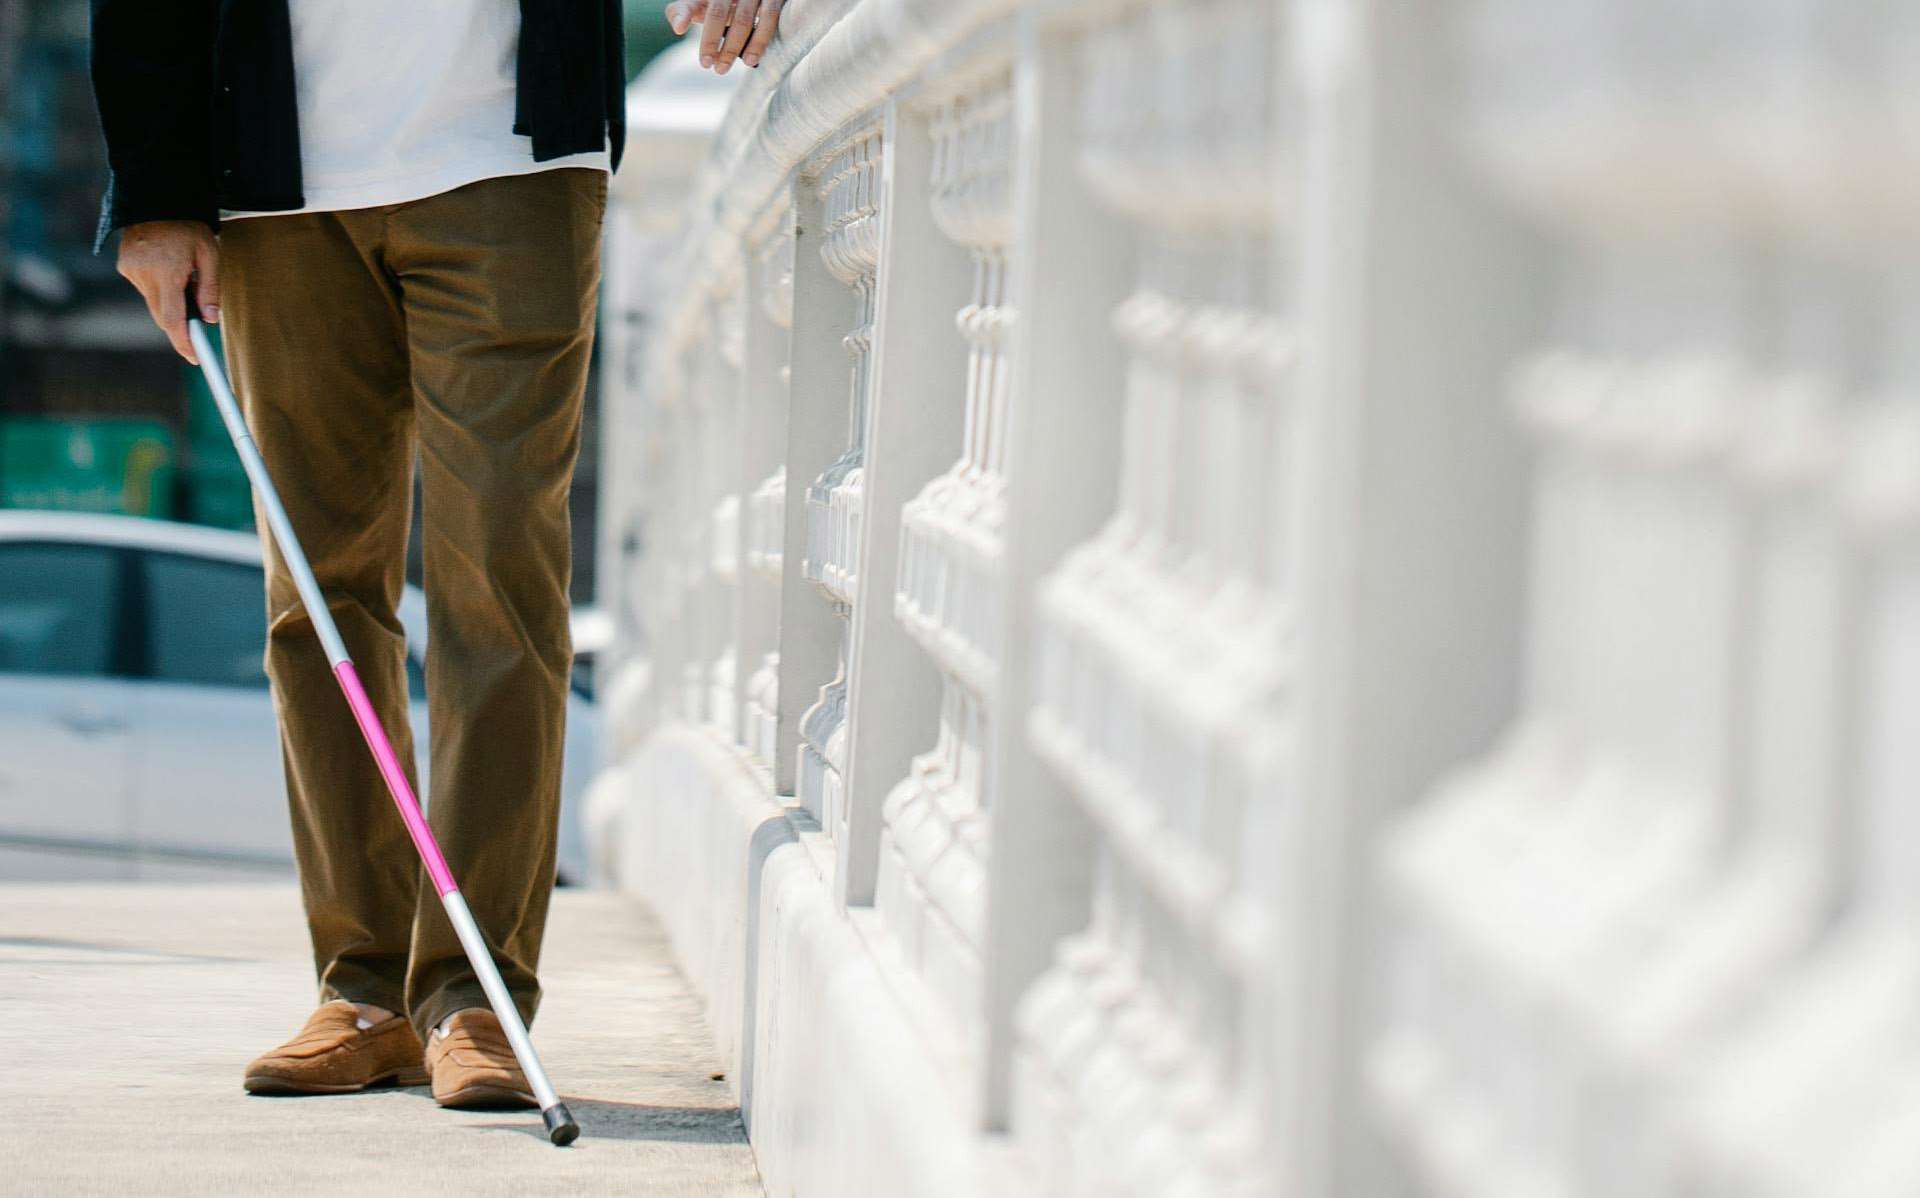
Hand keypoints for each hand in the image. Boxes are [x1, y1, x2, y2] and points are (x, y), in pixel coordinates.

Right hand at [117, 220, 218, 363]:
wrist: (157, 198)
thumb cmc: (189, 226)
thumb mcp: (209, 255)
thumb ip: (210, 289)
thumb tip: (210, 319)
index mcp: (166, 271)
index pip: (171, 319)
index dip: (182, 341)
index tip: (193, 356)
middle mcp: (143, 274)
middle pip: (161, 315)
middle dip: (180, 326)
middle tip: (197, 335)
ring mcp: (130, 270)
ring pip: (153, 303)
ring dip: (170, 303)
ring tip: (185, 281)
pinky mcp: (125, 266)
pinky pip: (145, 289)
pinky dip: (160, 289)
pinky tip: (169, 272)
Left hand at [666, 0, 782, 74]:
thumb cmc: (723, 1)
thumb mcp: (701, 3)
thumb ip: (684, 11)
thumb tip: (678, 27)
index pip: (706, 11)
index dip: (705, 37)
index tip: (705, 63)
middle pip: (721, 13)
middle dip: (721, 45)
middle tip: (717, 70)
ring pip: (745, 18)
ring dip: (740, 45)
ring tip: (735, 66)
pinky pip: (771, 16)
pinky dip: (761, 40)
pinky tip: (754, 59)